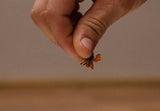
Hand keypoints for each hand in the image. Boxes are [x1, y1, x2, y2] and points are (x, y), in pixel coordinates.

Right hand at [31, 0, 146, 60]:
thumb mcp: (116, 3)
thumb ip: (96, 25)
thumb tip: (81, 50)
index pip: (52, 16)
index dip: (65, 41)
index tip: (82, 56)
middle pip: (42, 15)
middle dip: (62, 37)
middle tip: (83, 48)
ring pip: (43, 13)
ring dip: (62, 30)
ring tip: (85, 32)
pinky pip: (50, 7)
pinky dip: (63, 21)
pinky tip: (81, 21)